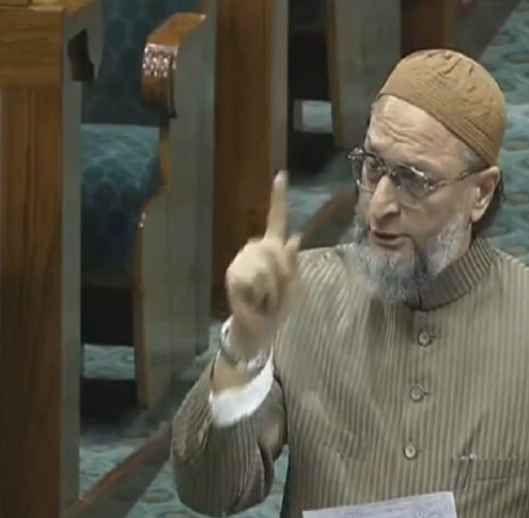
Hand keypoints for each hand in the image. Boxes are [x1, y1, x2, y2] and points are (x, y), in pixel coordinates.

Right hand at [225, 172, 299, 356]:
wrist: (259, 330)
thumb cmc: (276, 309)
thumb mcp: (292, 288)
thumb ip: (292, 265)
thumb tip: (294, 238)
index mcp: (272, 248)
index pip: (277, 219)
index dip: (278, 198)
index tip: (281, 175)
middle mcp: (256, 248)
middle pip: (278, 251)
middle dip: (283, 278)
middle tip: (275, 295)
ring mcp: (242, 260)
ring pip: (268, 268)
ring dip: (273, 291)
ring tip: (264, 300)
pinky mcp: (233, 274)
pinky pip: (257, 279)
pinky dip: (262, 296)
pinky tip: (254, 301)